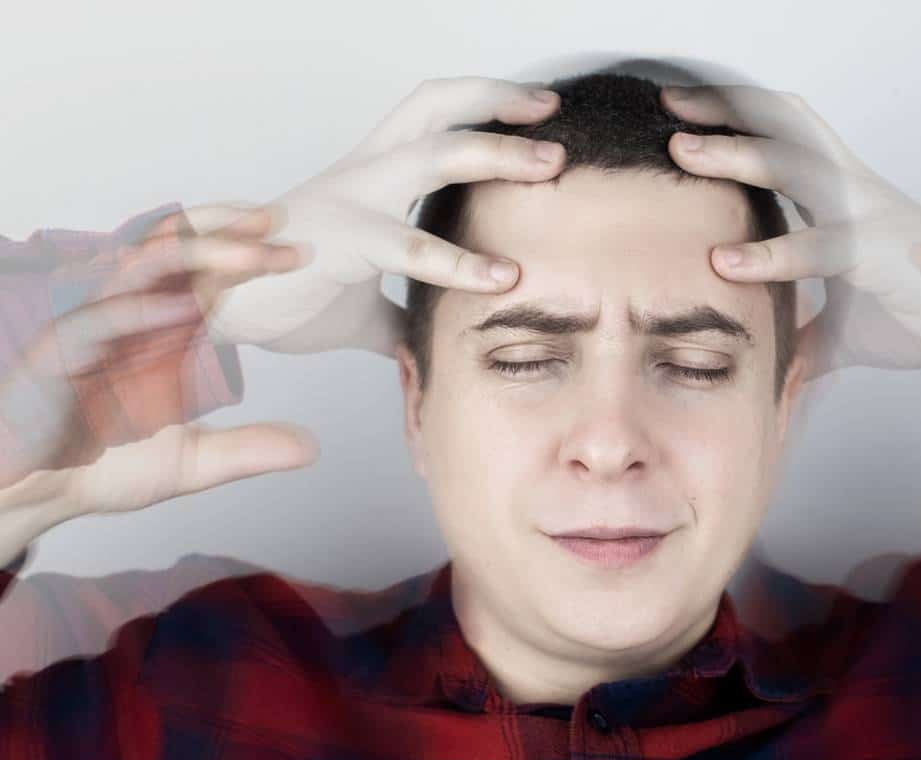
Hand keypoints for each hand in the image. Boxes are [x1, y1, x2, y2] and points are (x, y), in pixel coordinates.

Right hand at [0, 206, 317, 499]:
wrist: (30, 496)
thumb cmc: (96, 466)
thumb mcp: (190, 462)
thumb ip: (247, 450)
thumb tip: (311, 449)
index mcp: (159, 332)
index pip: (207, 276)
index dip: (251, 258)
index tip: (301, 253)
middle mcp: (128, 318)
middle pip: (176, 252)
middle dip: (228, 234)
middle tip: (279, 227)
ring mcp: (91, 328)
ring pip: (140, 269)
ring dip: (196, 255)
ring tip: (251, 255)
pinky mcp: (56, 353)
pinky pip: (98, 320)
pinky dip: (143, 311)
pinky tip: (188, 309)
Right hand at [198, 77, 567, 357]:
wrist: (215, 312)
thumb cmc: (284, 296)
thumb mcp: (361, 308)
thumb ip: (402, 316)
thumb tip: (429, 343)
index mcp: (370, 177)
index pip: (432, 116)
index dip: (483, 104)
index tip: (537, 112)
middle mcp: (363, 173)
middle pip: (436, 108)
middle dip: (498, 103)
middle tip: (554, 116)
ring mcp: (350, 201)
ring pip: (431, 154)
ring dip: (496, 154)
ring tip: (550, 167)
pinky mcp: (338, 243)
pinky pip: (406, 245)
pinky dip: (460, 261)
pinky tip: (504, 278)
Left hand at [659, 83, 920, 376]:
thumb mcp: (846, 329)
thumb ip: (807, 338)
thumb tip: (774, 364)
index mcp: (844, 195)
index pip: (786, 134)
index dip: (738, 116)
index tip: (683, 112)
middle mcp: (854, 191)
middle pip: (785, 127)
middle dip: (725, 112)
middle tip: (668, 107)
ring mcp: (868, 215)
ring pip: (797, 165)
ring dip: (738, 154)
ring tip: (681, 152)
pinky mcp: (881, 255)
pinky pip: (820, 248)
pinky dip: (770, 254)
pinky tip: (725, 262)